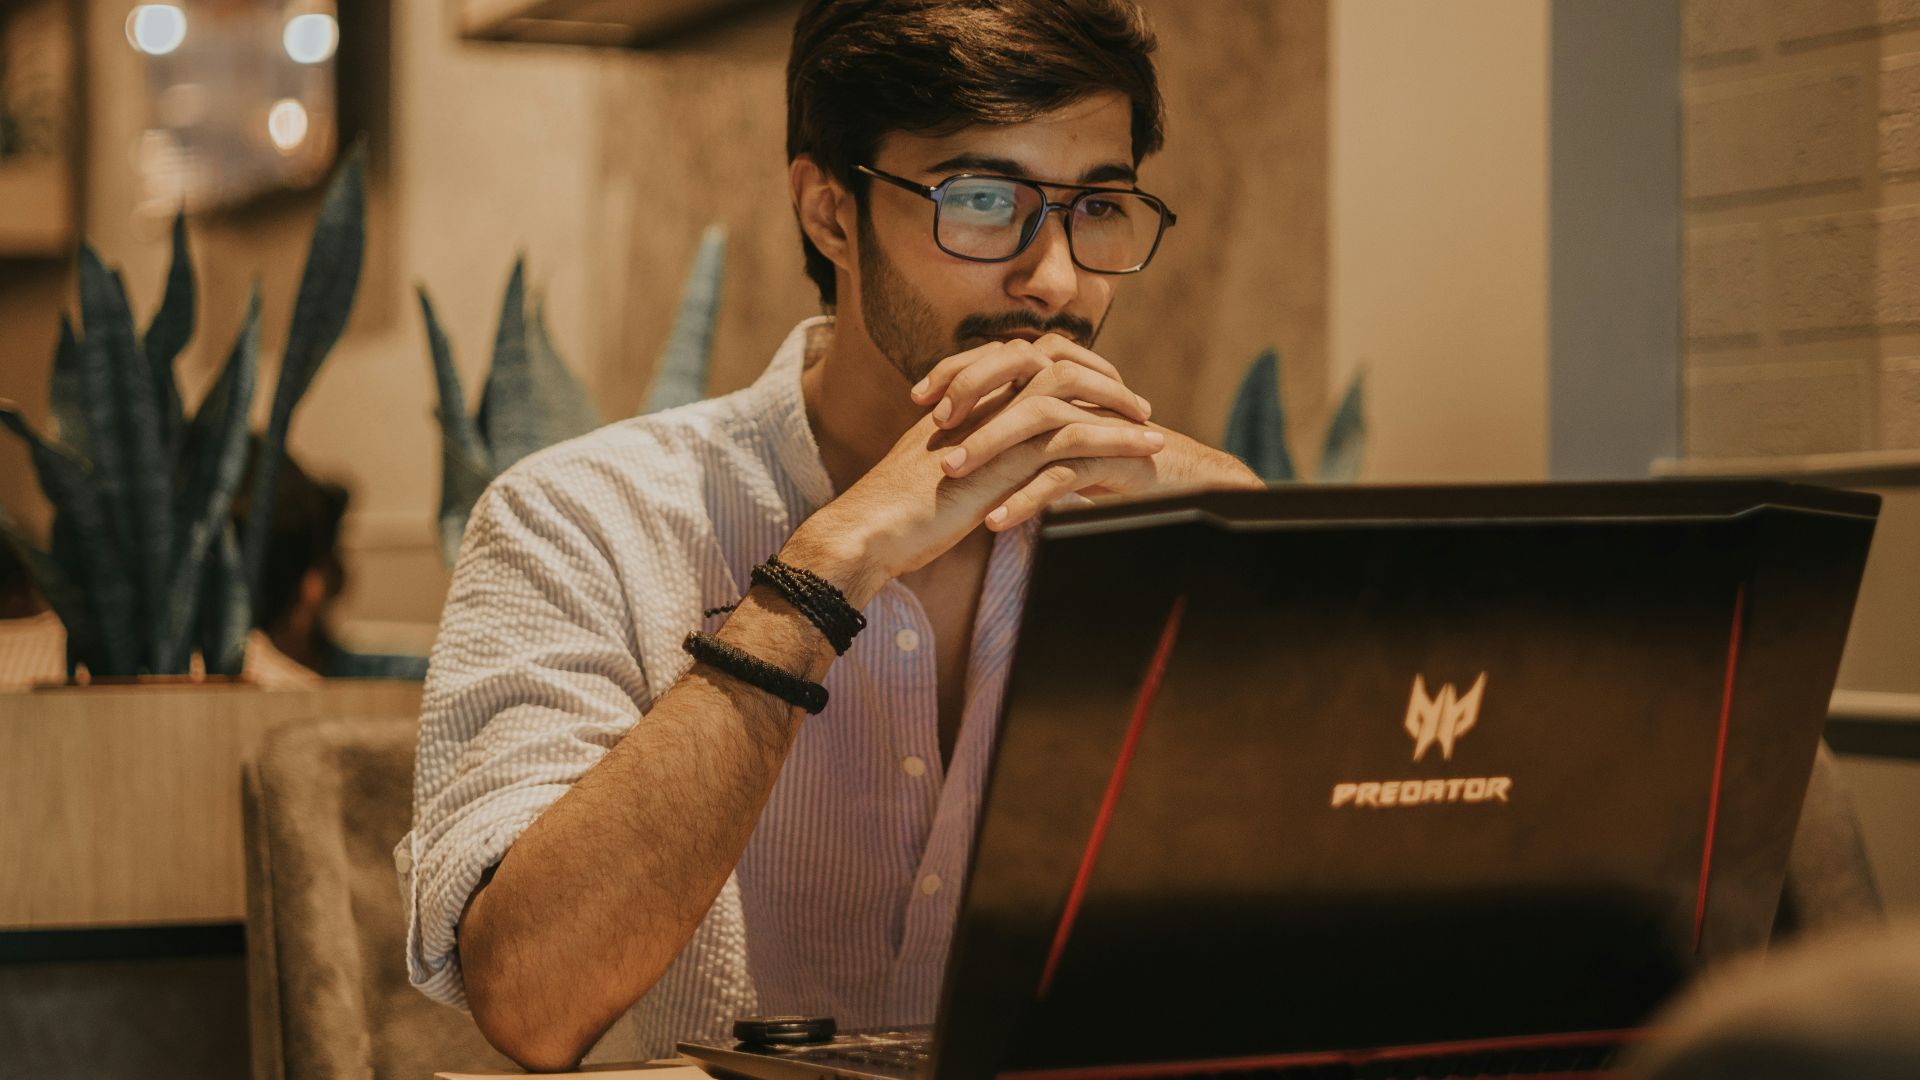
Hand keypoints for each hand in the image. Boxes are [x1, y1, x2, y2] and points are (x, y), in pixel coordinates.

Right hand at [787, 339, 1166, 602]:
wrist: (868, 533)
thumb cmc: (896, 516)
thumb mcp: (941, 477)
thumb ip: (970, 460)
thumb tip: (1000, 469)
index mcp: (962, 401)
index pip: (1023, 361)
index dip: (1068, 371)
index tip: (1101, 394)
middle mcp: (977, 403)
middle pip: (1051, 360)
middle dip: (1099, 378)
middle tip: (1137, 405)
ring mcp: (989, 427)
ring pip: (1066, 395)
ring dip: (1117, 410)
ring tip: (1153, 432)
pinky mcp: (1001, 461)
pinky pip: (1069, 438)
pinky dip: (1114, 443)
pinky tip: (1144, 455)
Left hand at [912, 335, 1264, 529]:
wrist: (1166, 479)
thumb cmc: (1098, 458)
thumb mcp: (1046, 438)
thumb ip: (1010, 421)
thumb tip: (953, 429)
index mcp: (1053, 377)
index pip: (999, 357)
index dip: (957, 370)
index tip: (917, 399)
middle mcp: (1074, 390)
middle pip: (1016, 374)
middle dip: (971, 397)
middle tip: (931, 429)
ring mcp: (1092, 419)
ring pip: (1037, 419)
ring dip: (992, 445)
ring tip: (954, 474)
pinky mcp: (1110, 455)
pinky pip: (1063, 473)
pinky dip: (1026, 498)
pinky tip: (996, 521)